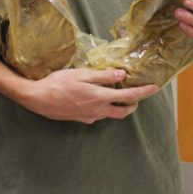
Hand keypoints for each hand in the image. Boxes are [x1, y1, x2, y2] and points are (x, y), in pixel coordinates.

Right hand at [19, 68, 159, 123]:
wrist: (38, 98)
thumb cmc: (58, 83)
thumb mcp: (82, 74)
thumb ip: (103, 76)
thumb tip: (122, 75)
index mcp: (100, 97)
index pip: (128, 96)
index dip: (143, 92)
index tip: (154, 88)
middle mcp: (97, 111)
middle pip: (123, 111)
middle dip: (134, 104)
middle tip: (138, 95)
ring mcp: (89, 117)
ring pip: (110, 113)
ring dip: (118, 105)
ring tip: (117, 93)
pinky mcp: (81, 119)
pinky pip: (98, 114)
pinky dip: (104, 107)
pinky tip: (97, 97)